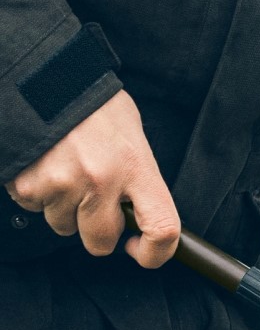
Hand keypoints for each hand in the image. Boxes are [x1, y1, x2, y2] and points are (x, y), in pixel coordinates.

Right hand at [4, 90, 178, 266]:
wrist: (45, 75)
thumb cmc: (94, 105)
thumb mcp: (132, 138)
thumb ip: (137, 180)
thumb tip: (140, 217)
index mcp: (137, 167)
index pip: (162, 229)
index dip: (155, 254)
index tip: (141, 251)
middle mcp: (102, 179)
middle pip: (100, 241)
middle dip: (98, 233)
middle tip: (94, 204)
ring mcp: (63, 182)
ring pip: (64, 226)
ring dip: (65, 209)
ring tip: (67, 170)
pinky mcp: (27, 183)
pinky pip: (35, 208)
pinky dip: (39, 194)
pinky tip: (45, 165)